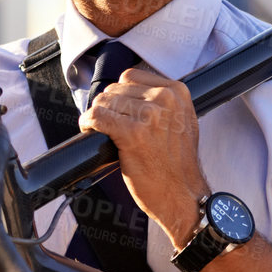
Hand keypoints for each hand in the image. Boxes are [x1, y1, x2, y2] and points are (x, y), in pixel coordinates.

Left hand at [78, 67, 209, 250]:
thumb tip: (129, 92)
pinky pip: (97, 117)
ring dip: (97, 117)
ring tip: (103, 132)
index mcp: (177, 92)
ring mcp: (149, 115)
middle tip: (109, 126)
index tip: (118, 110)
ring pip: (103, 102)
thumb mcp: (182, 121)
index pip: (131, 77)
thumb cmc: (177, 165)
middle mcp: (165, 99)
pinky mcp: (133, 133)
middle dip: (107, 107)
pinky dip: (88, 123)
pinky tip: (91, 131)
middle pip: (115, 89)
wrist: (183, 195)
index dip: (119, 94)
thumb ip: (162, 102)